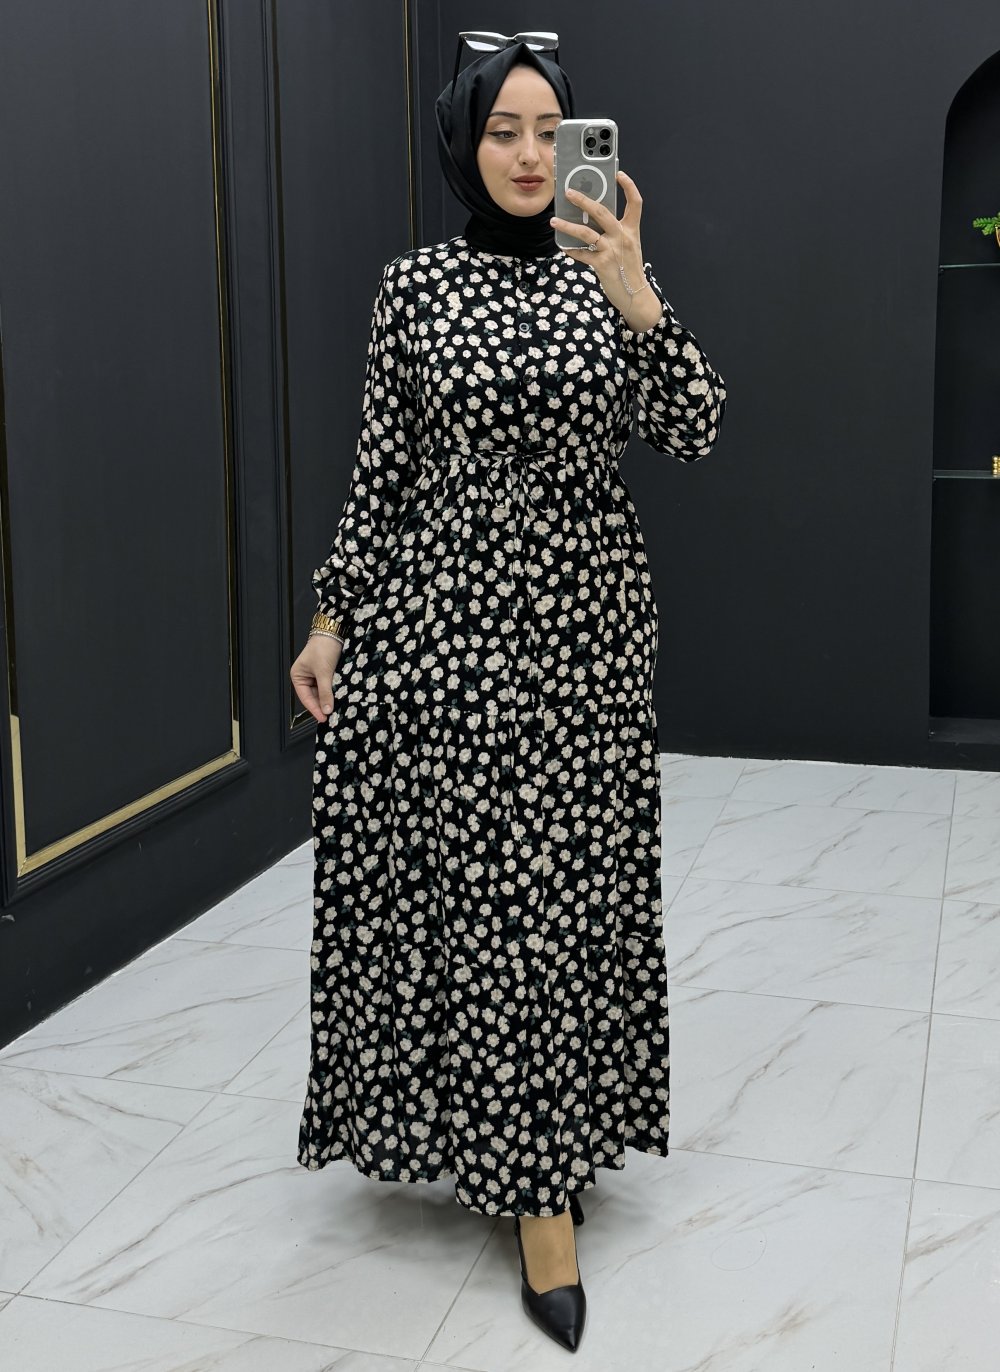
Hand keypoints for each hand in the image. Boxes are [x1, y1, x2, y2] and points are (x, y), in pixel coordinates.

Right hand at [290, 635, 341, 723]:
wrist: (334, 632)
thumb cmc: (323, 648)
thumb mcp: (324, 672)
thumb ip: (325, 692)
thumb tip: (327, 709)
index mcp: (298, 676)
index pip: (306, 698)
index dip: (315, 709)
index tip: (324, 719)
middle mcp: (305, 677)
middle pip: (314, 697)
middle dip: (323, 705)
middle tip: (333, 716)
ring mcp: (316, 675)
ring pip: (322, 692)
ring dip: (329, 699)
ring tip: (337, 708)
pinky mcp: (326, 673)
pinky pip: (329, 687)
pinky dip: (333, 692)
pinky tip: (340, 698)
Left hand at [549, 169, 659, 325]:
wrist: (636, 295)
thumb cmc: (629, 269)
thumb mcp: (628, 246)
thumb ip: (615, 232)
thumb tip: (592, 219)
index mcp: (631, 230)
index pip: (635, 203)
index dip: (629, 186)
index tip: (619, 174)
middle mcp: (622, 237)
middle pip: (603, 212)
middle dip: (584, 200)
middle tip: (569, 192)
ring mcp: (612, 251)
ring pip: (586, 232)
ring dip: (568, 226)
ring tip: (554, 221)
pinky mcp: (602, 265)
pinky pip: (582, 254)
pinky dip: (571, 250)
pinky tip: (563, 247)